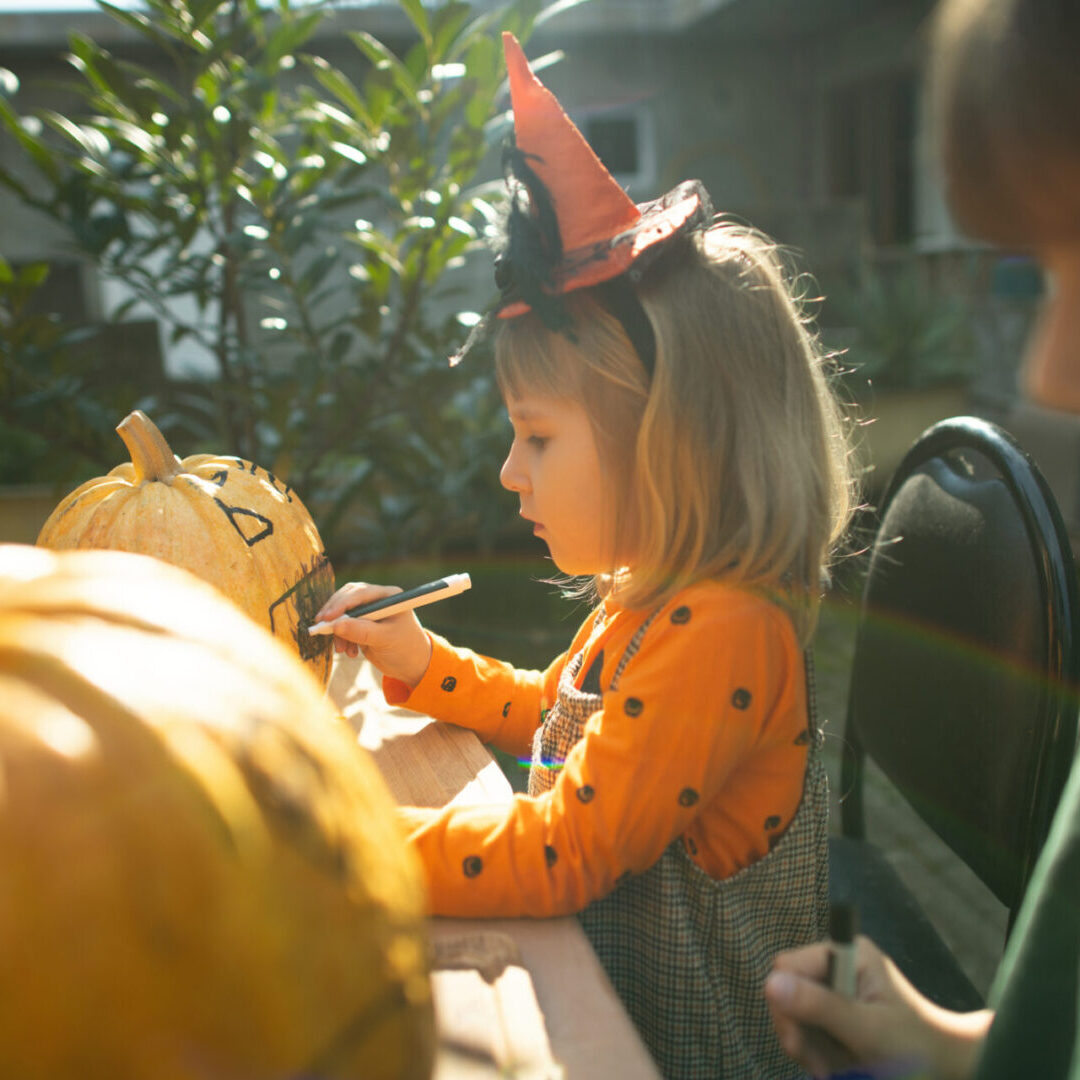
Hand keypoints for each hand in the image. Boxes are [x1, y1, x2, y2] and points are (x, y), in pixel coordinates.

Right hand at [313, 582, 432, 687]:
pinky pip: (344, 627)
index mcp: (389, 596)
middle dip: (334, 615)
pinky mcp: (362, 624)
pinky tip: (349, 652)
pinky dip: (342, 638)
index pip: (360, 593)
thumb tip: (336, 625)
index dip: (341, 604)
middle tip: (321, 627)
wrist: (412, 666)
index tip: (328, 618)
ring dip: (338, 631)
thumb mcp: (385, 640)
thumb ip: (361, 632)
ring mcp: (369, 612)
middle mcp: (378, 600)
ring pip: (343, 614)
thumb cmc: (406, 649)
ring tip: (342, 650)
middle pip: (348, 599)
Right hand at [764, 935, 992, 1079]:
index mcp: (847, 953)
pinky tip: (835, 1068)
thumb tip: (769, 984)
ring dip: (808, 1049)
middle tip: (820, 1067)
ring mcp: (834, 989)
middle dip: (798, 1032)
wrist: (946, 1069)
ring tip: (834, 1072)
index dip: (787, 1002)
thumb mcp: (867, 1029)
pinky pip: (806, 1030)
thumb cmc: (914, 1045)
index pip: (788, 965)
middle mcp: (836, 964)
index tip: (800, 1040)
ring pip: (792, 1015)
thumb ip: (820, 1006)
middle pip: (785, 991)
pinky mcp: (834, 1012)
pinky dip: (816, 1054)